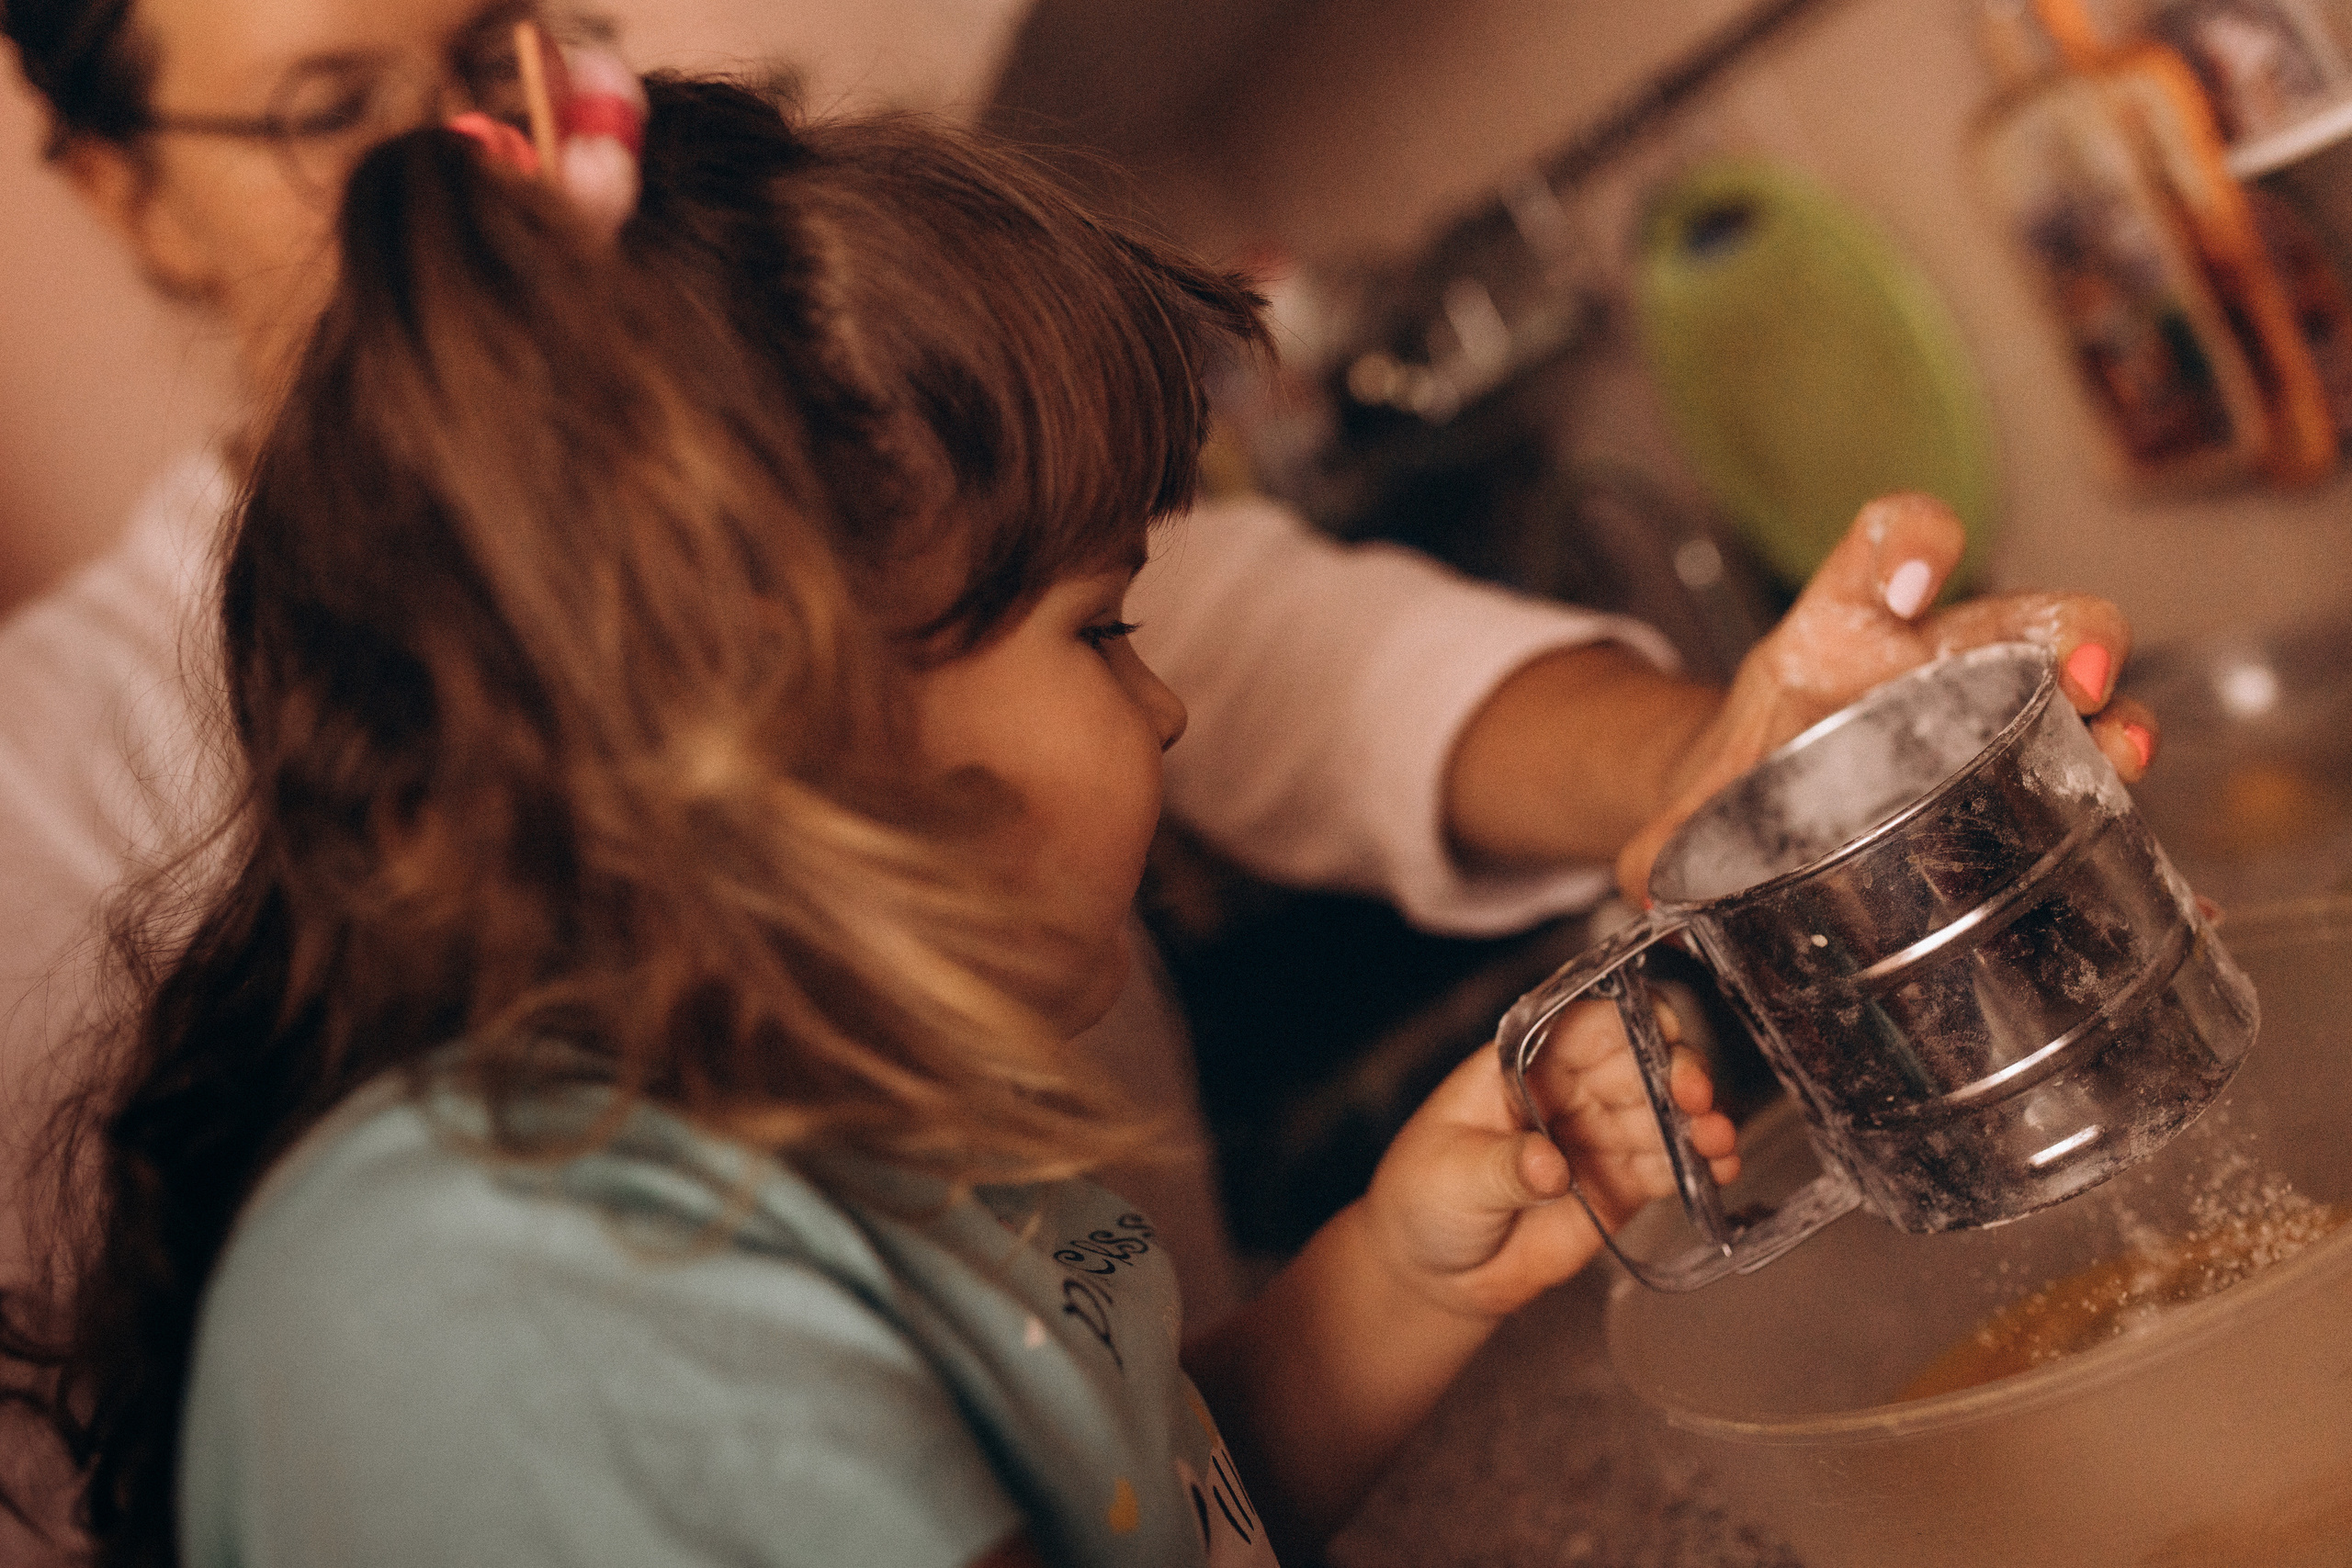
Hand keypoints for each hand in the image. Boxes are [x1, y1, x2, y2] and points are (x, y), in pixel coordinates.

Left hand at [1357, 998, 1736, 1323]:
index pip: (1586, 1024)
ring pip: (1664, 1112)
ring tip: (1718, 1142)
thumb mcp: (1451, 1176)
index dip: (1630, 1021)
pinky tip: (1720, 1171)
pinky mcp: (1622, 1183)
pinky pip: (1671, 1165)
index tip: (1661, 1034)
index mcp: (1524, 1063)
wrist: (1434, 1272)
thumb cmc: (1424, 1198)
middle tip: (1693, 1099)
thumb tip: (1548, 1165)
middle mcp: (1570, 1089)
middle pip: (1640, 1060)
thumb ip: (1502, 1168)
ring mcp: (1601, 1134)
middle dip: (1676, 1071)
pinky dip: (1700, 1166)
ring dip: (1699, 1121)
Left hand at [1617, 493, 2157, 899]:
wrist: (1755, 813)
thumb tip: (1649, 891)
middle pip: (2021, 609)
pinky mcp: (2024, 781)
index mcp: (1842, 634)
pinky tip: (2156, 882)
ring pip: (2079, 690)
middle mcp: (1931, 658)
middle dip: (2069, 629)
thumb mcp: (1689, 811)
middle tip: (2079, 675)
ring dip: (2117, 717)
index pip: (1887, 542)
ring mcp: (1990, 715)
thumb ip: (1665, 848)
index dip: (1916, 543)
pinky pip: (2087, 791)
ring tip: (2123, 755)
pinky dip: (2121, 830)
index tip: (1919, 582)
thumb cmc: (1735, 786)